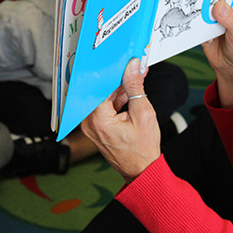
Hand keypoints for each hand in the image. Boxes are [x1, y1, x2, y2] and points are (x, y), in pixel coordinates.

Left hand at [81, 58, 159, 182]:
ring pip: (102, 98)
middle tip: (131, 67)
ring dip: (118, 89)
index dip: (111, 71)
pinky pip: (103, 107)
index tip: (121, 61)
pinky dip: (116, 100)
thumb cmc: (143, 149)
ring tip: (135, 79)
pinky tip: (130, 92)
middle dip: (116, 79)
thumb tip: (132, 66)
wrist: (142, 171)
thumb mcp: (143, 113)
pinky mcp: (96, 128)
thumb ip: (135, 87)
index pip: (99, 86)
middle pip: (100, 91)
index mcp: (98, 120)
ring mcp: (91, 127)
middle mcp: (89, 123)